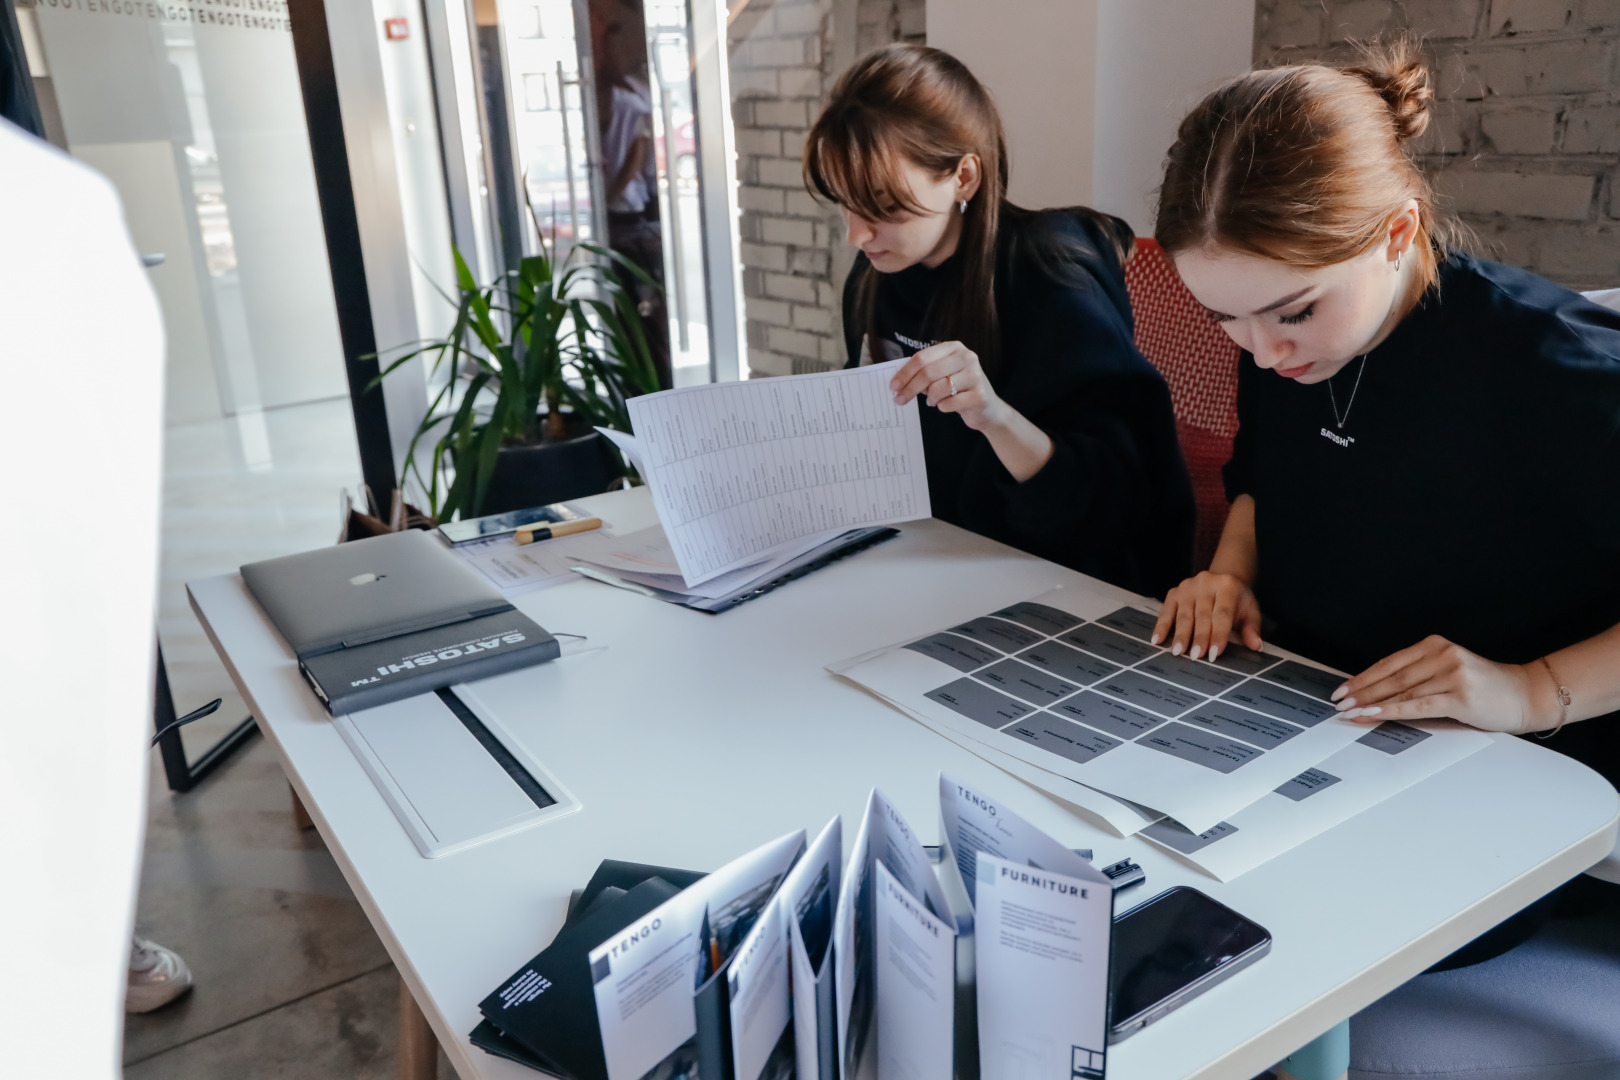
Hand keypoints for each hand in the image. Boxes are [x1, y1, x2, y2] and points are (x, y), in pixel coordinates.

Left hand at [890, 341, 1007, 430]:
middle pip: (928, 372)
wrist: (987, 408)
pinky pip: (949, 404)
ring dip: (930, 399)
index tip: (893, 386)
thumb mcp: (941, 375)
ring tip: (933, 401)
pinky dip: (942, 407)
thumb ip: (923, 373)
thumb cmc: (958, 389)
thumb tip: (898, 381)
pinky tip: (947, 405)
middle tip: (899, 400)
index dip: (905, 373)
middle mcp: (967, 357)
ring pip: (938, 389)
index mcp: (954, 348)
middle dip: (910, 388)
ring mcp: (975, 375)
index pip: (922, 358)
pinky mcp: (979, 395)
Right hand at [1151, 571, 1262, 660]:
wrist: (1224, 578)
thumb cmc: (1237, 600)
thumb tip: (1256, 646)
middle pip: (1202, 615)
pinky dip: (1161, 626)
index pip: (1222, 613)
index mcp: (1227, 586)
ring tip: (1177, 652)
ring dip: (1180, 635)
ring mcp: (1187, 586)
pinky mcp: (1174, 591)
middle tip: (1195, 656)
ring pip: (1184, 614)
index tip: (1214, 653)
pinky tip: (1157, 640)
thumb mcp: (1250, 610)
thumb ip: (1252, 628)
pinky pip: (1166, 610)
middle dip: (1199, 637)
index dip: (1218, 634)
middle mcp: (1206, 582)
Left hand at [1331, 635, 1548, 733]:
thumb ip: (1420, 676)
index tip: (1343, 689)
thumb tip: (1378, 692)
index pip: (1389, 662)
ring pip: (1401, 691)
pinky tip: (1373, 714)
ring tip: (1350, 712)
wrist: (1527, 695)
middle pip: (1391, 676)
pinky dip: (1391, 710)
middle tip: (1339, 702)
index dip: (1363, 677)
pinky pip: (1417, 705)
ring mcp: (1452, 674)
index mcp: (1436, 645)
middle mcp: (1442, 655)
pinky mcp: (1460, 696)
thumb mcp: (1449, 672)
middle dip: (1361, 691)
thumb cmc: (1486, 688)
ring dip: (1371, 703)